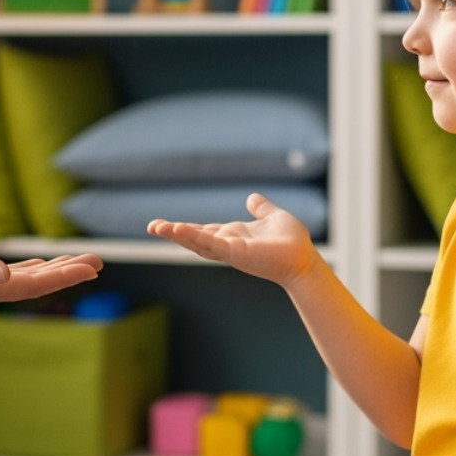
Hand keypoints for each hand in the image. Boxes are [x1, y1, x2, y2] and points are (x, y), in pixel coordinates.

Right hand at [0, 241, 101, 309]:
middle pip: (35, 285)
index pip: (31, 286)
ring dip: (53, 272)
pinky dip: (28, 269)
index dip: (63, 277)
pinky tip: (39, 265)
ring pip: (25, 280)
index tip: (91, 268)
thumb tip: (1, 273)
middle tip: (98, 262)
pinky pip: (7, 275)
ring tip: (81, 263)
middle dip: (68, 274)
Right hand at [147, 192, 317, 289]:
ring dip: (178, 235)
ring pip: (197, 243)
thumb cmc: (291, 242)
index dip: (185, 228)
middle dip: (172, 233)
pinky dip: (195, 237)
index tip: (164, 224)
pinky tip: (179, 229)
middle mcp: (227, 245)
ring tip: (158, 227)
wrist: (304, 258)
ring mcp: (229, 250)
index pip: (203, 231)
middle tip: (152, 227)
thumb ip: (261, 208)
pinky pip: (211, 245)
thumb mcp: (272, 217)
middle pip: (194, 239)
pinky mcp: (235, 253)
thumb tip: (252, 198)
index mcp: (232, 237)